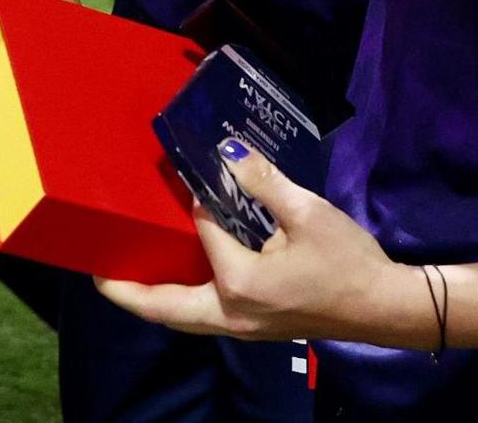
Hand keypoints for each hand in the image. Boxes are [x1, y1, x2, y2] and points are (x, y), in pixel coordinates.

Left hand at [96, 139, 432, 348]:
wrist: (381, 306)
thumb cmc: (347, 261)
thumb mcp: (307, 213)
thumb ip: (263, 182)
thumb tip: (229, 150)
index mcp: (239, 283)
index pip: (203, 232)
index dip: (198, 200)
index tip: (190, 172)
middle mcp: (230, 312)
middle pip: (164, 307)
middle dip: (127, 292)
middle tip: (96, 272)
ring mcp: (241, 326)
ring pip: (182, 318)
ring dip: (153, 301)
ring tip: (127, 280)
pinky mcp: (254, 328)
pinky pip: (203, 317)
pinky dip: (182, 302)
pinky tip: (180, 282)